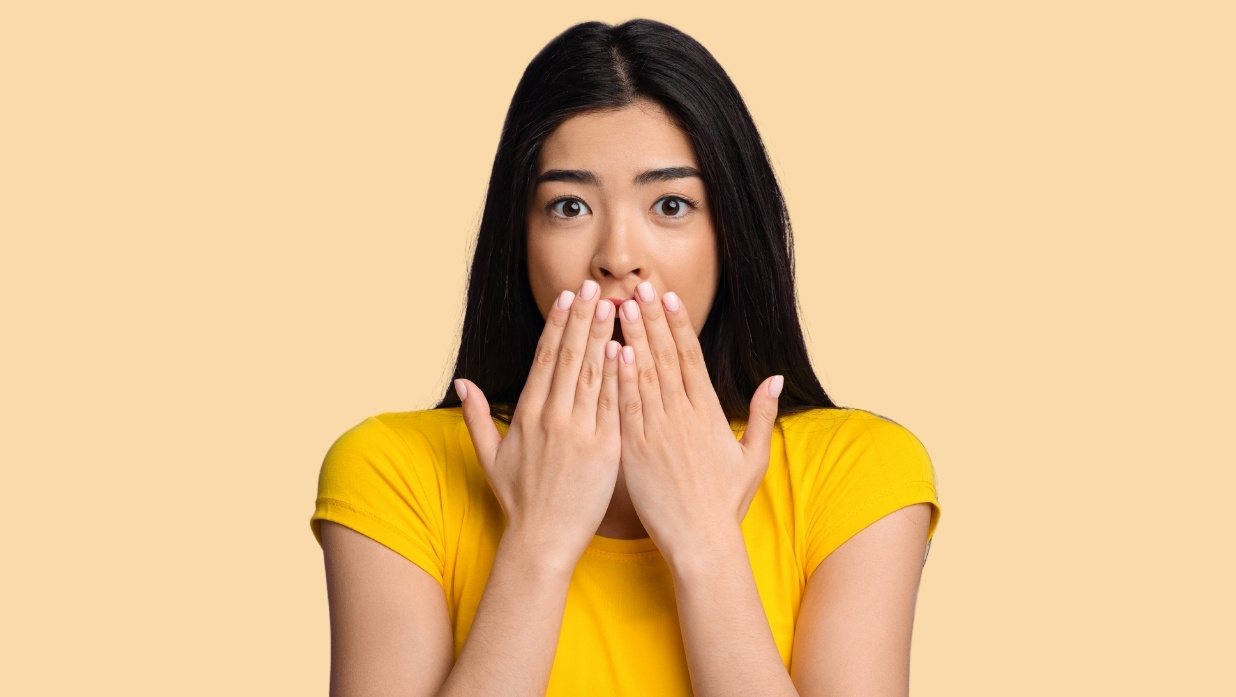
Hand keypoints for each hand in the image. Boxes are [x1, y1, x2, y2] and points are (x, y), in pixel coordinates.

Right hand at [456, 280, 621, 567]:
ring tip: (614, 305)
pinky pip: (613, 404)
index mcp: (527, 414)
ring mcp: (580, 432)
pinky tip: (625, 348)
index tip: (567, 297)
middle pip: (569, 357)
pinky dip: (618, 375)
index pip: (544, 359)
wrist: (543, 540)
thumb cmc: (519, 500)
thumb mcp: (490, 457)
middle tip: (594, 287)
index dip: (557, 325)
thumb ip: (477, 417)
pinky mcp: (605, 449)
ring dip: (603, 336)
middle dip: (582, 319)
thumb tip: (462, 383)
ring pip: (592, 374)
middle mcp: (552, 417)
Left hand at [615, 282, 782, 561]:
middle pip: (665, 357)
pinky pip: (625, 407)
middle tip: (638, 286)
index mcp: (708, 413)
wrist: (700, 541)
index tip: (668, 297)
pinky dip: (619, 378)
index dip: (678, 324)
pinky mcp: (635, 450)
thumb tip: (776, 378)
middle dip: (651, 319)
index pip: (691, 358)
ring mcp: (658, 432)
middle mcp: (683, 416)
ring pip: (643, 375)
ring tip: (620, 306)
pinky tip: (611, 352)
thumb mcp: (752, 458)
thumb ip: (761, 415)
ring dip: (632, 338)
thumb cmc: (724, 503)